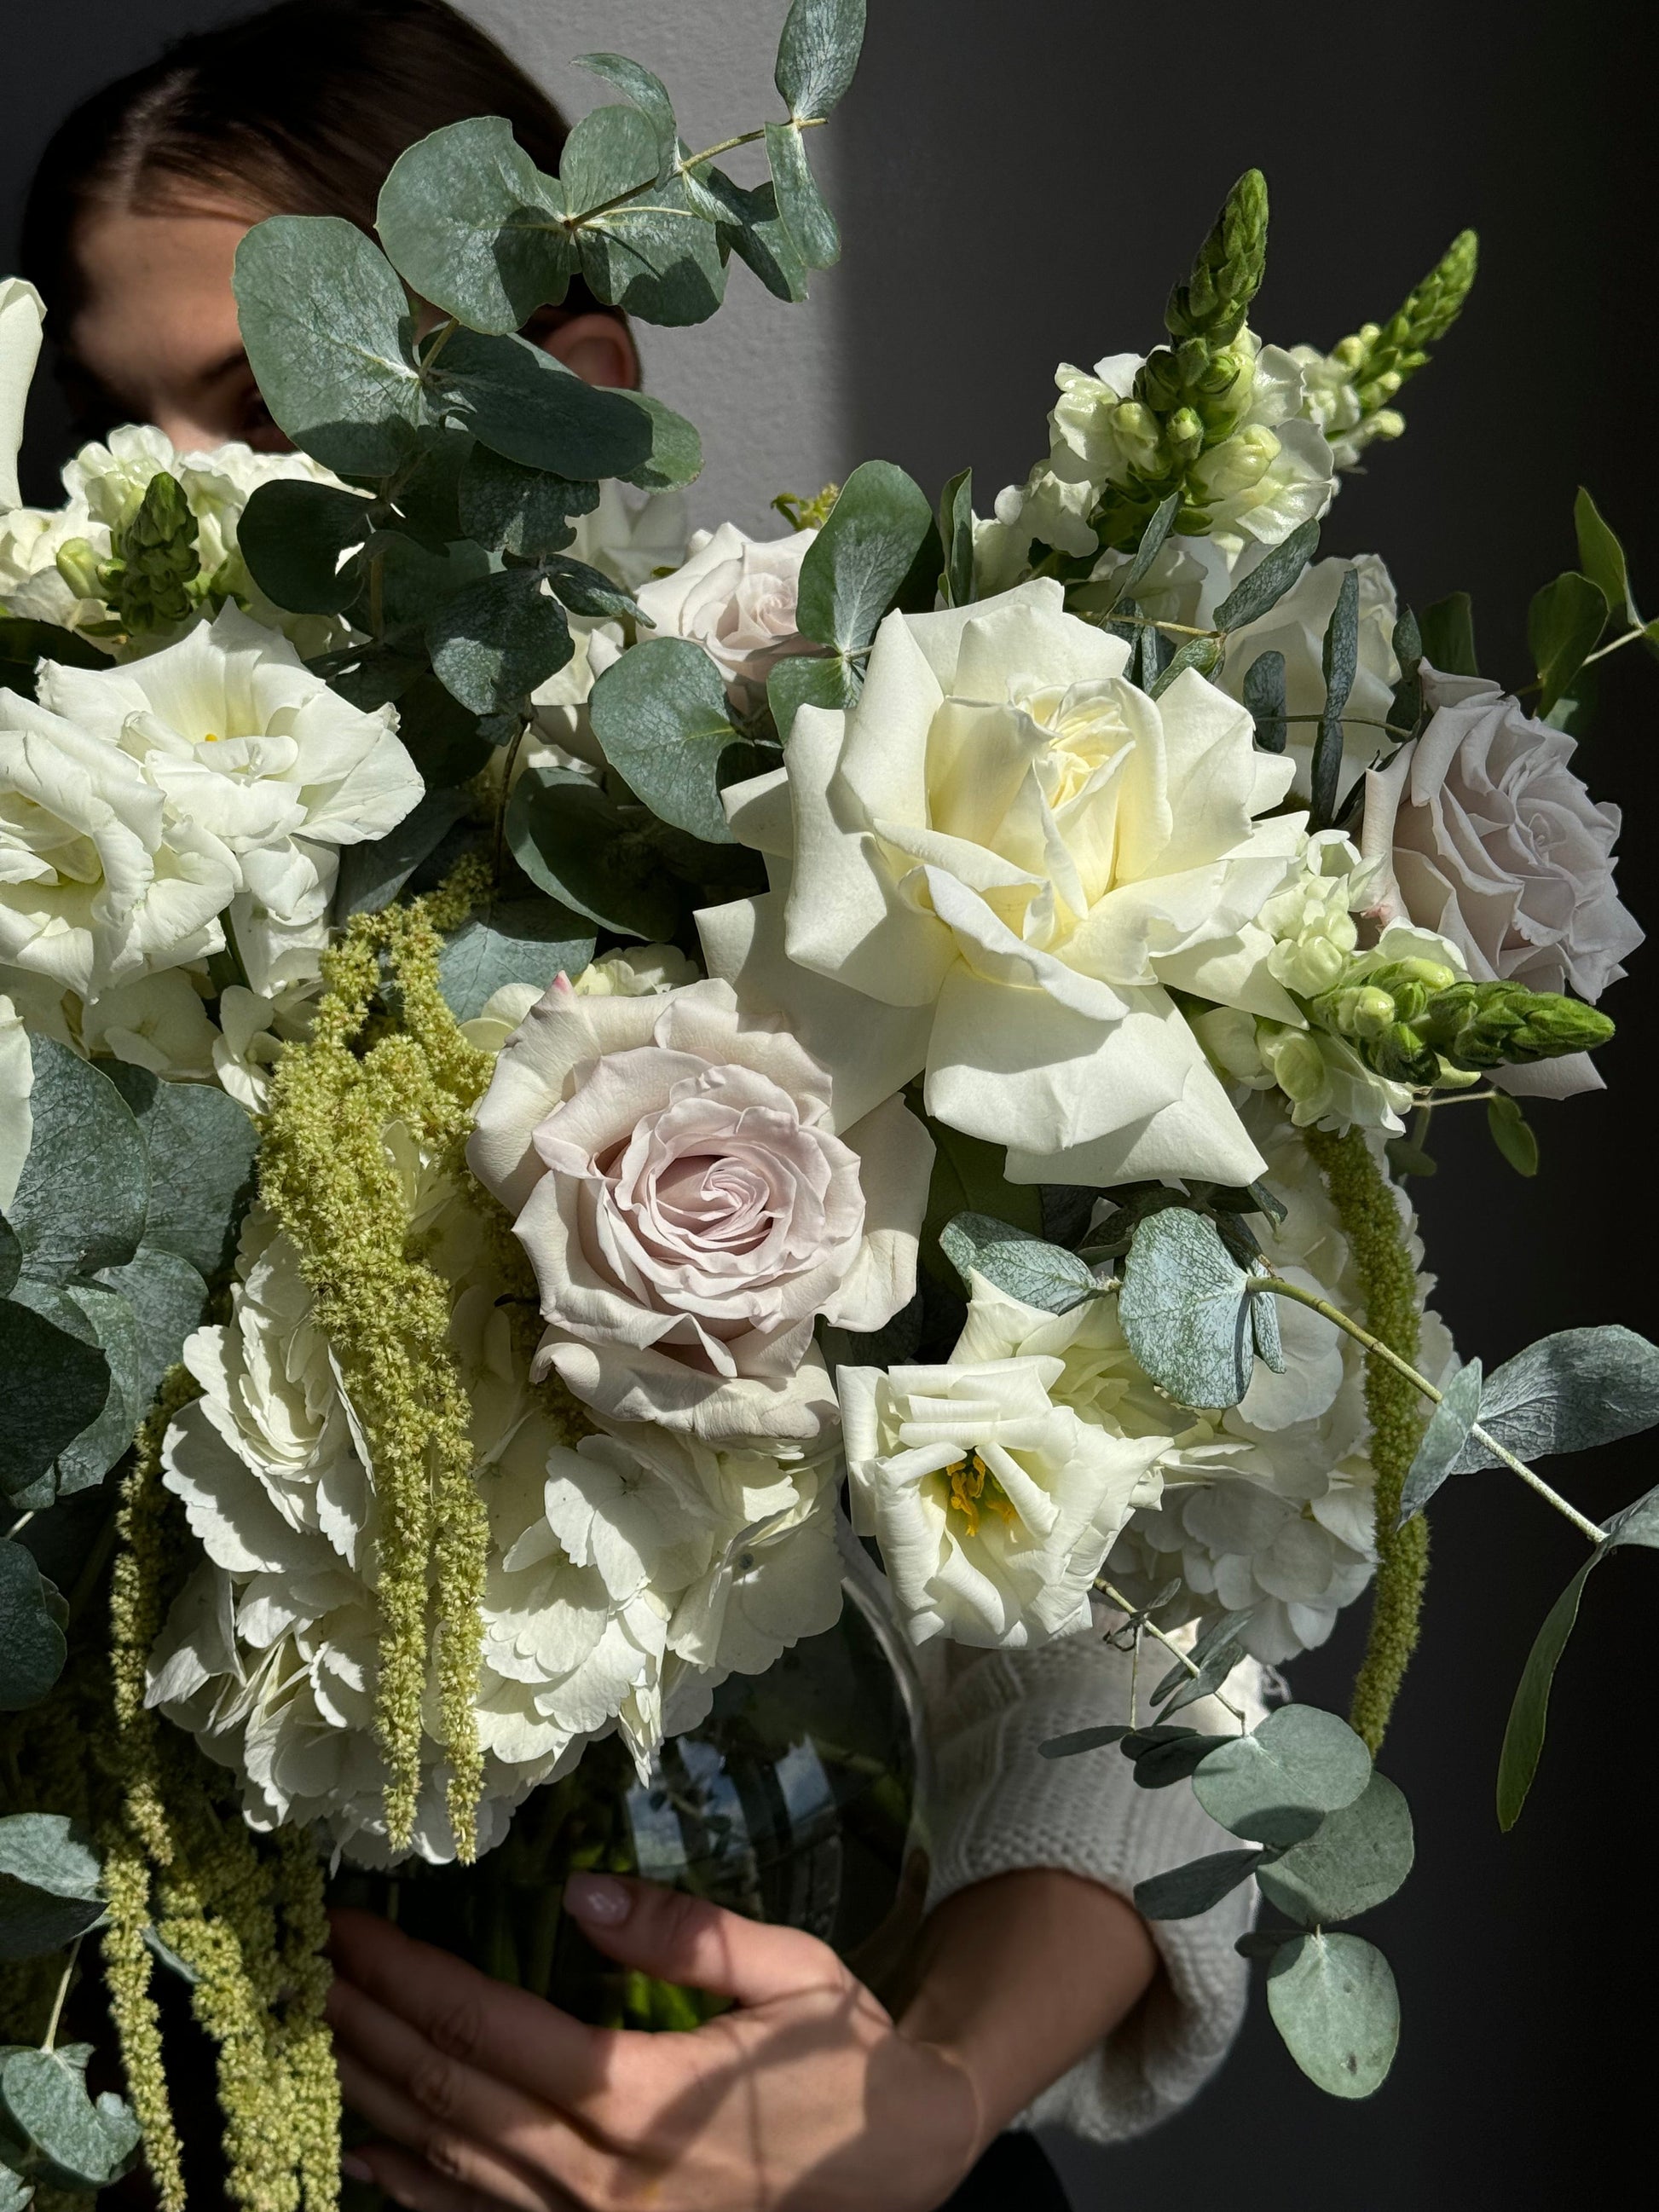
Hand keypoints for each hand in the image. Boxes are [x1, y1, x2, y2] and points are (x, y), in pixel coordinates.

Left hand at [326, 1875, 985, 2211]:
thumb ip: (688, 1935)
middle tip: (299, 1965)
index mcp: (645, 2101)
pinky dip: (409, 2188)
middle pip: (449, 2100)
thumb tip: (579, 1892)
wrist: (907, 2168)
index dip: (407, 1979)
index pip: (490, 2032)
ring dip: (371, 2097)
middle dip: (365, 2028)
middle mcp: (601, 2184)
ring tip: (310, 2034)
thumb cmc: (849, 2061)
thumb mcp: (794, 1974)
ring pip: (448, 2170)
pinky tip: (368, 2149)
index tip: (350, 1927)